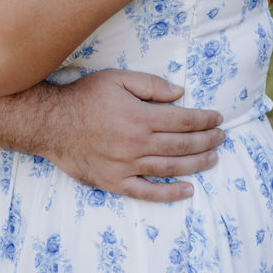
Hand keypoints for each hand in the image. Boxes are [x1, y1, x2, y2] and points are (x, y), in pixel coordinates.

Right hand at [47, 69, 224, 201]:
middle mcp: (137, 144)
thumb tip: (180, 93)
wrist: (51, 124)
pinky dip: (170, 194)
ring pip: (170, 169)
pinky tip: (188, 191)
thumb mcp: (117, 78)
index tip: (218, 118)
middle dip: (206, 141)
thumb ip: (150, 85)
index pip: (182, 120)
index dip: (204, 120)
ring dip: (196, 165)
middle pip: (182, 146)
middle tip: (222, 138)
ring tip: (213, 159)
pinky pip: (147, 193)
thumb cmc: (85, 97)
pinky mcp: (115, 183)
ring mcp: (127, 167)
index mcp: (139, 117)